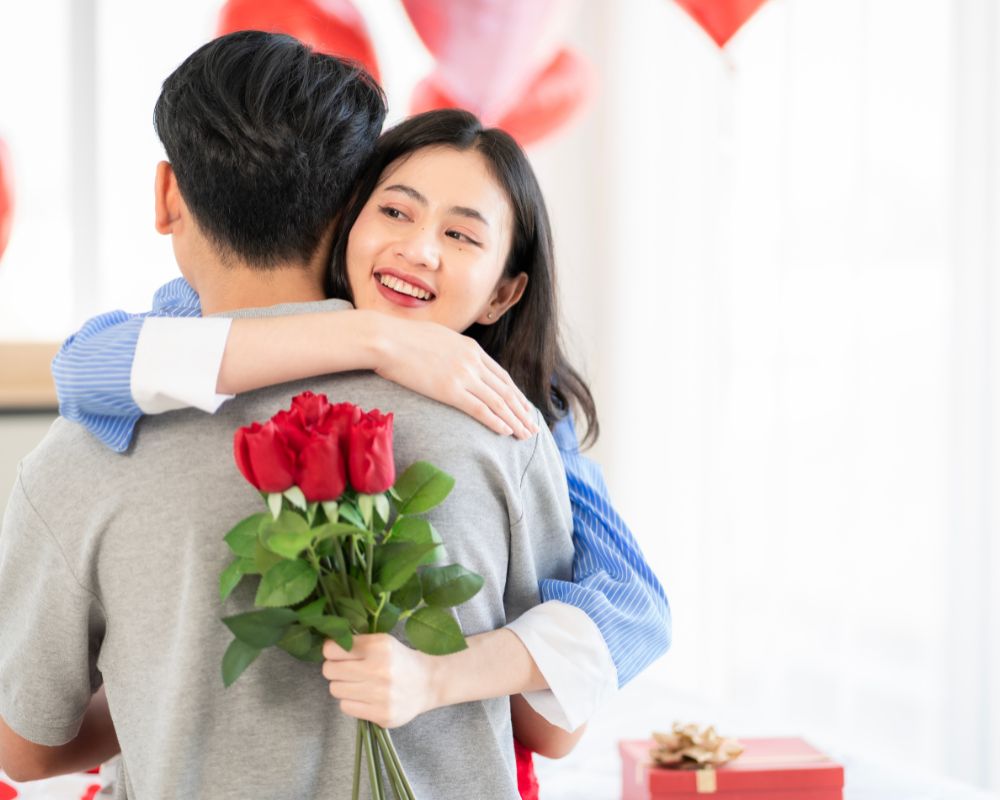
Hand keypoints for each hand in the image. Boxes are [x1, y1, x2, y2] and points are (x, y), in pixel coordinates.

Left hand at [322, 634, 436, 728]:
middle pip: (329, 671)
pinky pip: (346, 707)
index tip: (337, 653)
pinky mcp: (382, 714)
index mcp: (379, 647)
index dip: (331, 651)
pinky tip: (365, 696)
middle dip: (334, 668)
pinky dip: (352, 701)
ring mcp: (381, 695)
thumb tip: (325, 648)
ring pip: (335, 690)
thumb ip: (355, 643)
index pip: (332, 650)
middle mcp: (379, 670)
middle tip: (346, 669)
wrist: (428, 683)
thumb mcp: (382, 642)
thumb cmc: (399, 659)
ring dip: (343, 686)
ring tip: (358, 683)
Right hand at [371, 314, 539, 439]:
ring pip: (498, 402)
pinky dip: (496, 421)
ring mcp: (463, 375)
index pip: (501, 376)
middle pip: (506, 390)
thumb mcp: (437, 337)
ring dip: (514, 420)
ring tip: (525, 435)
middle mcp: (473, 361)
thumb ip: (452, 350)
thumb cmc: (402, 337)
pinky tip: (506, 431)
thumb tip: (451, 360)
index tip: (524, 408)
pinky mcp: (450, 389)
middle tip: (532, 427)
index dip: (515, 394)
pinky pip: (480, 408)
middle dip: (521, 411)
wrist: (385, 338)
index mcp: (471, 348)